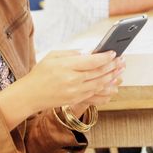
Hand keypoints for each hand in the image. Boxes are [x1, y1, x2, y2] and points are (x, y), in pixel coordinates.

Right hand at [7, 50, 121, 112]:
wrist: (30, 95)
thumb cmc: (40, 73)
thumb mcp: (52, 56)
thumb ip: (71, 53)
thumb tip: (88, 52)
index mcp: (67, 66)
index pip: (92, 61)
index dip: (106, 57)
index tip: (113, 52)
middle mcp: (73, 80)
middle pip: (99, 72)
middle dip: (113, 66)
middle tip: (122, 60)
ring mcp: (75, 92)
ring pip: (99, 84)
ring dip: (112, 77)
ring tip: (121, 71)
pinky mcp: (75, 100)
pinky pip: (95, 94)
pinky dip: (105, 89)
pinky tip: (112, 85)